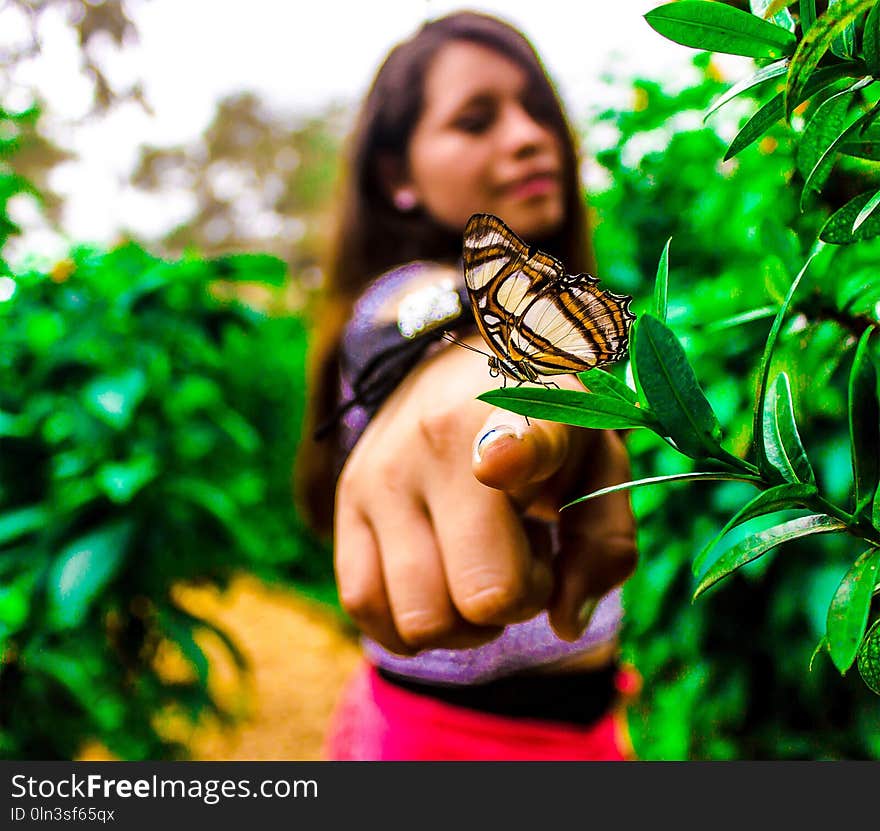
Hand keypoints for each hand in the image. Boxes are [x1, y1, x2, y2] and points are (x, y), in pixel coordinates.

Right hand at [333, 335, 636, 654]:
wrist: (465, 370)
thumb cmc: (543, 431)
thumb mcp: (599, 469)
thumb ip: (603, 547)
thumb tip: (563, 625)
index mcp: (520, 420)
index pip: (512, 444)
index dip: (509, 458)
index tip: (498, 464)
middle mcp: (437, 443)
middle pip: (480, 595)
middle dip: (516, 603)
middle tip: (523, 558)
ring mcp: (382, 474)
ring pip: (419, 618)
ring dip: (461, 623)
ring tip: (475, 569)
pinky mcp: (346, 498)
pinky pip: (362, 605)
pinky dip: (406, 627)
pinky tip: (437, 596)